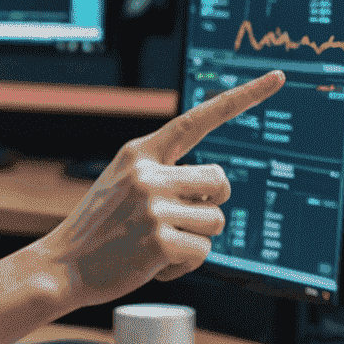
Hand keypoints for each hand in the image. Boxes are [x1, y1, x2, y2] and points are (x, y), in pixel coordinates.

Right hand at [42, 69, 284, 308]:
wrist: (65, 265)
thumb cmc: (99, 228)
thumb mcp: (122, 183)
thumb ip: (163, 174)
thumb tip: (213, 187)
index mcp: (140, 153)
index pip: (197, 119)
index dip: (242, 98)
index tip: (278, 78)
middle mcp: (148, 173)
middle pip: (220, 181)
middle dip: (211, 204)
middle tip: (182, 219)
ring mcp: (154, 205)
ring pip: (216, 221)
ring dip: (196, 238)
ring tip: (159, 243)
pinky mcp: (160, 240)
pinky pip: (203, 252)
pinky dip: (186, 264)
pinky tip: (156, 264)